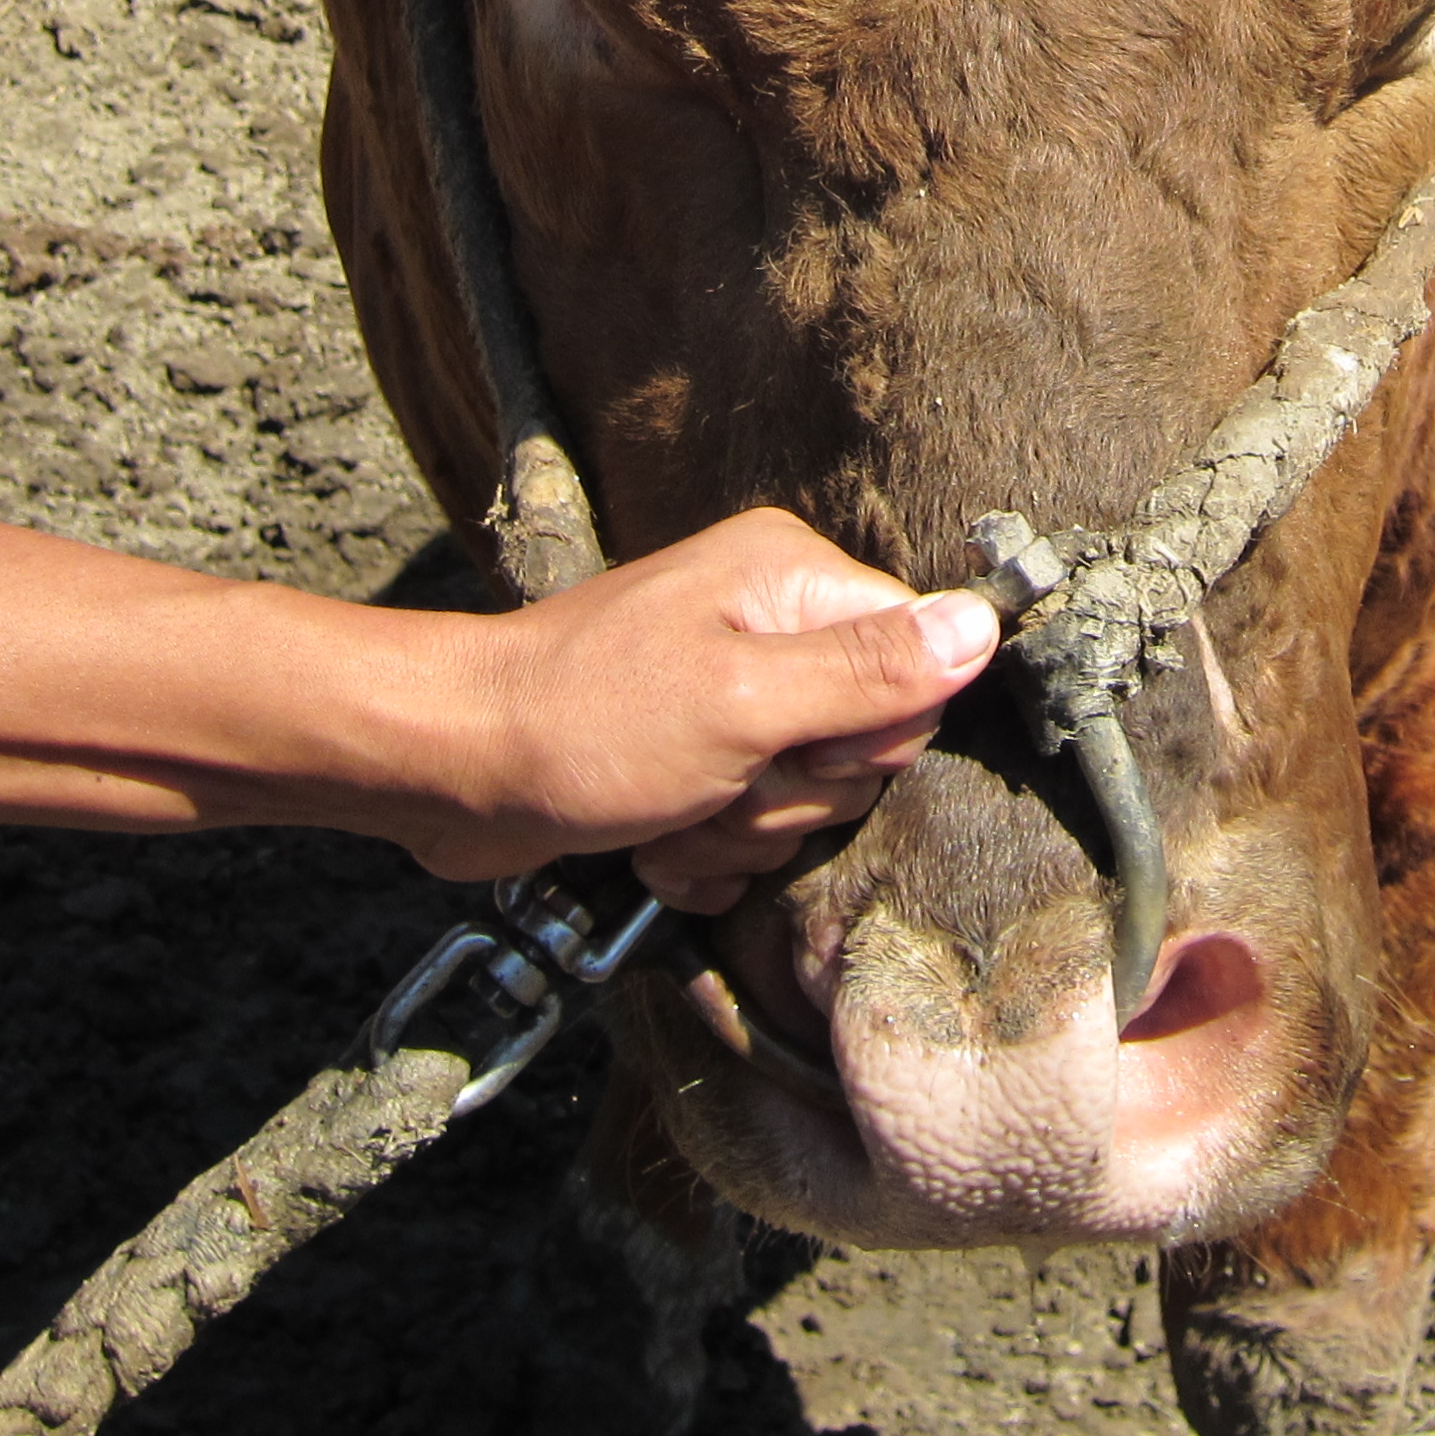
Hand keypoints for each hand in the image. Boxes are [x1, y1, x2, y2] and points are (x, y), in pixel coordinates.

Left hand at [428, 510, 1000, 910]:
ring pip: (802, 799)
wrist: (449, 770)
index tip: (787, 742)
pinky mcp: (690, 757)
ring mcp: (726, 693)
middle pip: (860, 745)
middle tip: (715, 781)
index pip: (914, 664)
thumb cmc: (582, 723)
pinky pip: (745, 829)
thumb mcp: (741, 701)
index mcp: (789, 580)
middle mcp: (766, 623)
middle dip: (788, 794)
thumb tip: (985, 623)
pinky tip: (651, 842)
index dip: (864, 732)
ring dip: (736, 833)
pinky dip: (701, 855)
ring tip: (669, 811)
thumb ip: (868, 671)